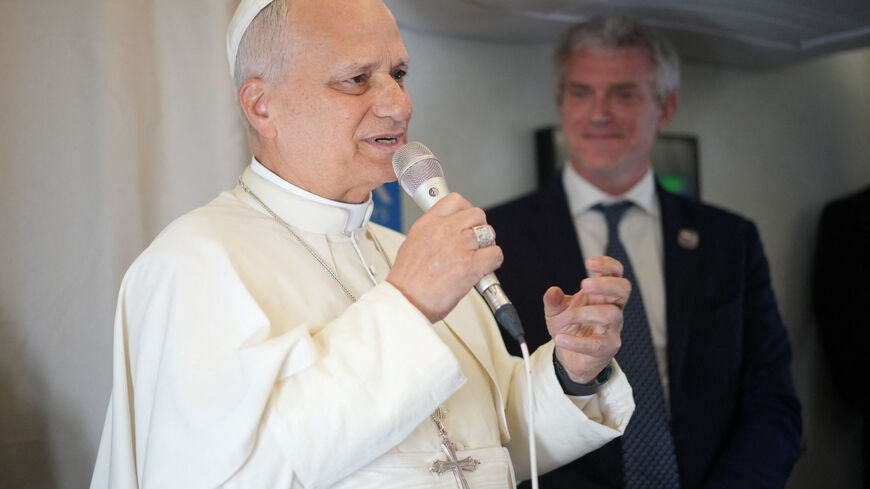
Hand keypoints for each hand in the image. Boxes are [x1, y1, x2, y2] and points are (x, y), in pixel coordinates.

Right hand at [387, 193, 502, 322]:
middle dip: (479, 227)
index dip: (466, 209)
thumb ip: (432, 232)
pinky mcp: (471, 265)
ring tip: (477, 256)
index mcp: (428, 223)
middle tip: (475, 241)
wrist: (406, 301)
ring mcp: (459, 246)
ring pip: (488, 233)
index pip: (455, 200)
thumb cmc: (408, 281)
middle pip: (477, 214)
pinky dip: (493, 261)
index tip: (467, 218)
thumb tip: (447, 230)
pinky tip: (484, 267)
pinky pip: (495, 253)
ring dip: (486, 245)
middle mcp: (444, 231)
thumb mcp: (412, 244)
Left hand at [546, 256, 628, 383]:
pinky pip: (596, 344)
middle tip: (584, 285)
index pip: (615, 274)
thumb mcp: (556, 311)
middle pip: (623, 289)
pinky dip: (576, 342)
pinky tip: (561, 339)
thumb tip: (553, 291)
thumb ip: (553, 300)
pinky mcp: (606, 348)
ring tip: (569, 316)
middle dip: (605, 284)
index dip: (608, 265)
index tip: (590, 262)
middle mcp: (612, 309)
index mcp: (602, 295)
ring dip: (587, 313)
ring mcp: (612, 329)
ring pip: (612, 314)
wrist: (570, 356)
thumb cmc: (570, 328)